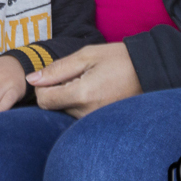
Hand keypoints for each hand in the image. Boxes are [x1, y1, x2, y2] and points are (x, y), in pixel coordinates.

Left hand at [27, 43, 141, 117]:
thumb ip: (57, 69)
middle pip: (53, 107)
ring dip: (68, 97)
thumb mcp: (86, 56)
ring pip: (65, 111)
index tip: (55, 74)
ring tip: (88, 83)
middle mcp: (87, 113)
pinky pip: (78, 116)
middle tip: (76, 75)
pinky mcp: (100, 124)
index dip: (43, 86)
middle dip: (56, 90)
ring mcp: (94, 122)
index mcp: (82, 94)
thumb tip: (32, 79)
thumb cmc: (117, 59)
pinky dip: (78, 104)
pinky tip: (93, 92)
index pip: (44, 99)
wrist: (148, 72)